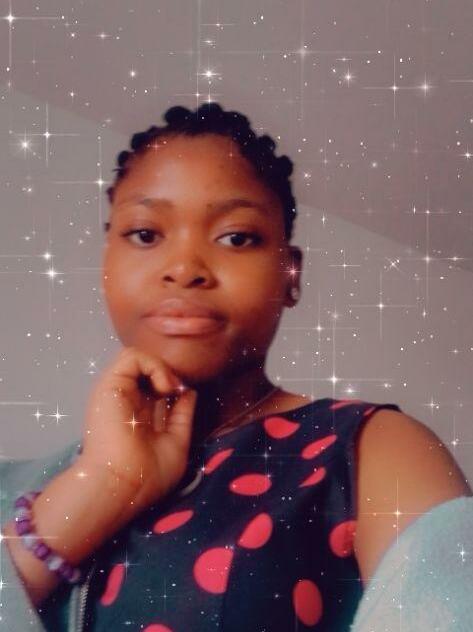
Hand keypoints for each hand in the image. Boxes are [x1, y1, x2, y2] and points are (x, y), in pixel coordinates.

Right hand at [79, 345, 197, 514]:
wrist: (123, 484)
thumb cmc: (148, 474)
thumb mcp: (176, 443)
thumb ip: (182, 416)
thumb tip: (189, 391)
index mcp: (138, 416)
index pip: (155, 388)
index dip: (173, 386)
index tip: (184, 398)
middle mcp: (126, 401)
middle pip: (148, 371)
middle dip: (168, 374)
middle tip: (176, 392)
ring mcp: (117, 391)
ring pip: (139, 358)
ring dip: (161, 368)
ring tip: (169, 389)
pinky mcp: (110, 383)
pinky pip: (131, 355)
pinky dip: (153, 365)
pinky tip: (163, 387)